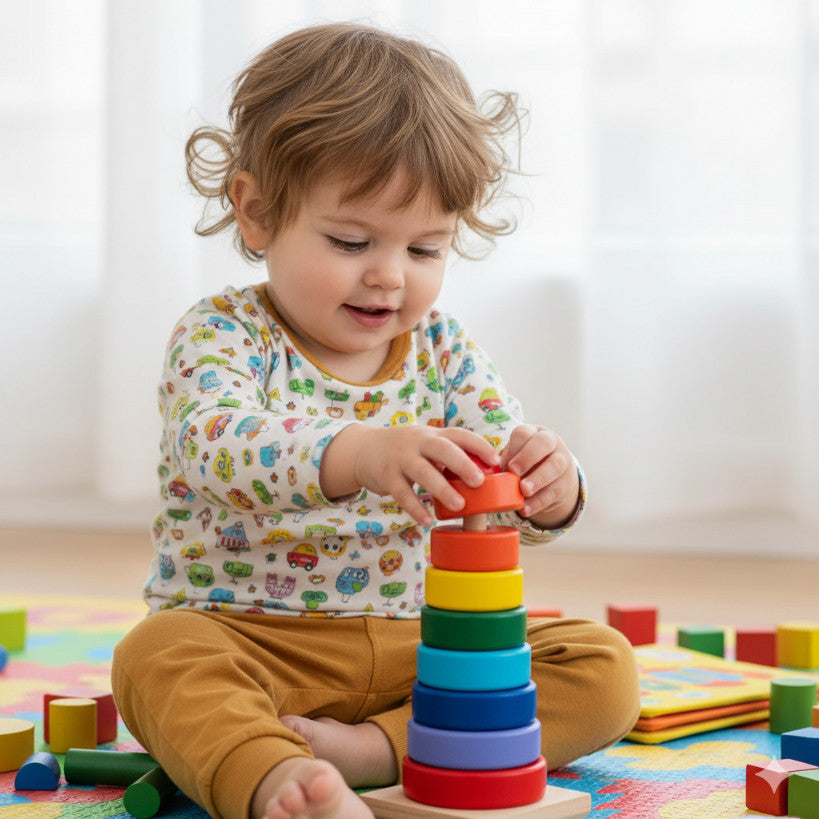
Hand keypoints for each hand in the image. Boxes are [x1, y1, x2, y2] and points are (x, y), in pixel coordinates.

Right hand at [321, 425, 499, 525]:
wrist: (363, 450)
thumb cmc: (405, 451)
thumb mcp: (425, 444)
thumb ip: (447, 455)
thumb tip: (483, 475)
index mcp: (432, 435)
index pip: (458, 434)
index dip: (478, 445)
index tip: (495, 460)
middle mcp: (417, 443)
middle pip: (442, 449)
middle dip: (462, 464)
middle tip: (479, 482)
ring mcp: (401, 459)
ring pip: (423, 472)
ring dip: (442, 489)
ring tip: (459, 505)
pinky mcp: (386, 476)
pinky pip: (403, 494)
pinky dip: (416, 508)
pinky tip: (428, 521)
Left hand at [499, 424, 579, 529]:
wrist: (552, 477)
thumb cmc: (524, 464)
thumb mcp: (515, 458)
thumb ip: (507, 463)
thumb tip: (497, 477)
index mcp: (533, 433)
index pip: (524, 433)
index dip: (513, 448)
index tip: (504, 465)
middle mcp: (551, 442)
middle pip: (543, 442)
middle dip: (528, 457)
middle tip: (514, 472)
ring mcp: (562, 460)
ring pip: (554, 466)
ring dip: (537, 479)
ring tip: (523, 491)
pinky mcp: (566, 482)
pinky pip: (555, 490)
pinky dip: (539, 501)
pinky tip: (526, 509)